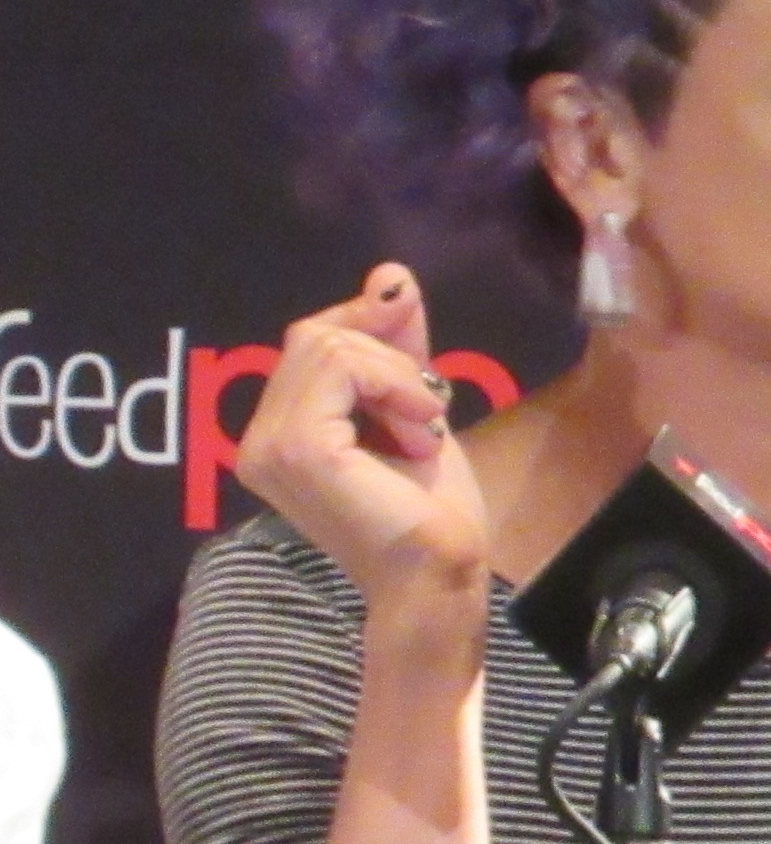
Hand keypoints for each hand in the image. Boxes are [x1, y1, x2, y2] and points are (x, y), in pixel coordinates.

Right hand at [233, 267, 490, 618]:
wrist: (441, 569)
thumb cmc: (430, 505)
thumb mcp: (413, 406)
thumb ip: (394, 347)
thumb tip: (388, 275)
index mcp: (277, 431)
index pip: (310, 340)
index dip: (367, 324)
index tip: (416, 349)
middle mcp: (256, 438)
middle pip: (316, 334)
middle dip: (389, 358)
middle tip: (423, 416)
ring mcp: (268, 444)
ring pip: (330, 345)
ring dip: (398, 379)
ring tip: (418, 433)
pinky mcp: (296, 447)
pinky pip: (342, 368)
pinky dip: (395, 388)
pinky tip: (417, 437)